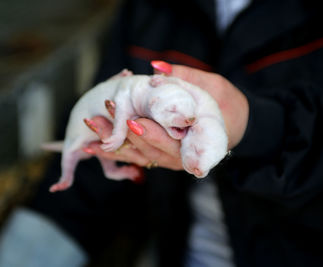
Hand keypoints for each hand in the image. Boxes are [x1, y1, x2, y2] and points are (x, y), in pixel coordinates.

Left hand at [84, 62, 248, 171]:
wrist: (232, 124)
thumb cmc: (225, 104)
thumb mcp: (212, 87)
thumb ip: (185, 78)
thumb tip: (156, 68)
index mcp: (196, 142)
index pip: (170, 141)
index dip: (150, 133)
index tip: (131, 121)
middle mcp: (180, 156)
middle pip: (147, 150)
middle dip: (121, 136)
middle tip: (97, 120)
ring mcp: (167, 158)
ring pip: (137, 155)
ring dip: (110, 145)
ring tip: (90, 129)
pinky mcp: (157, 155)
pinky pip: (134, 156)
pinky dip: (113, 151)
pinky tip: (92, 146)